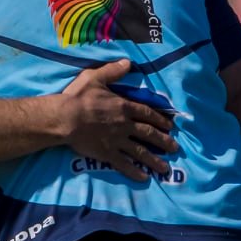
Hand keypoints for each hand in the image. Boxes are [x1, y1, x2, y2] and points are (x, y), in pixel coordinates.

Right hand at [58, 59, 178, 181]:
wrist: (65, 119)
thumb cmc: (78, 97)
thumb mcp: (95, 77)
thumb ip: (112, 71)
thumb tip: (128, 62)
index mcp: (124, 107)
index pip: (147, 113)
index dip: (160, 119)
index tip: (170, 126)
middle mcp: (125, 125)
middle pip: (149, 134)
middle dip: (163, 141)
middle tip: (175, 149)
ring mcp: (117, 141)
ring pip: (140, 152)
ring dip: (154, 160)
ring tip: (165, 168)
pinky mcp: (107, 153)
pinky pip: (124, 164)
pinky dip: (134, 171)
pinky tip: (144, 178)